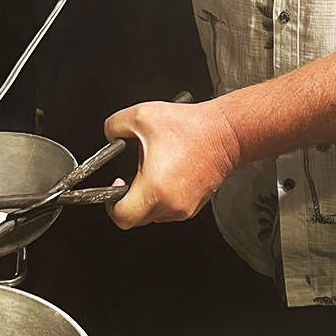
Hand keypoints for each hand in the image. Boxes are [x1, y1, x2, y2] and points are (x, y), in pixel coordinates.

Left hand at [103, 98, 241, 227]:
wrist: (226, 132)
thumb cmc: (192, 127)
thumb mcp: (141, 116)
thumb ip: (114, 126)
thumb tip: (109, 135)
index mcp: (155, 188)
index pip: (121, 217)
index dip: (111, 205)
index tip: (115, 188)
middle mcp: (171, 204)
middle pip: (136, 219)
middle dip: (128, 201)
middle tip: (129, 179)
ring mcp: (185, 208)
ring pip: (153, 215)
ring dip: (147, 198)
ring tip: (151, 172)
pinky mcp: (195, 206)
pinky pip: (169, 209)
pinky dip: (163, 196)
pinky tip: (166, 174)